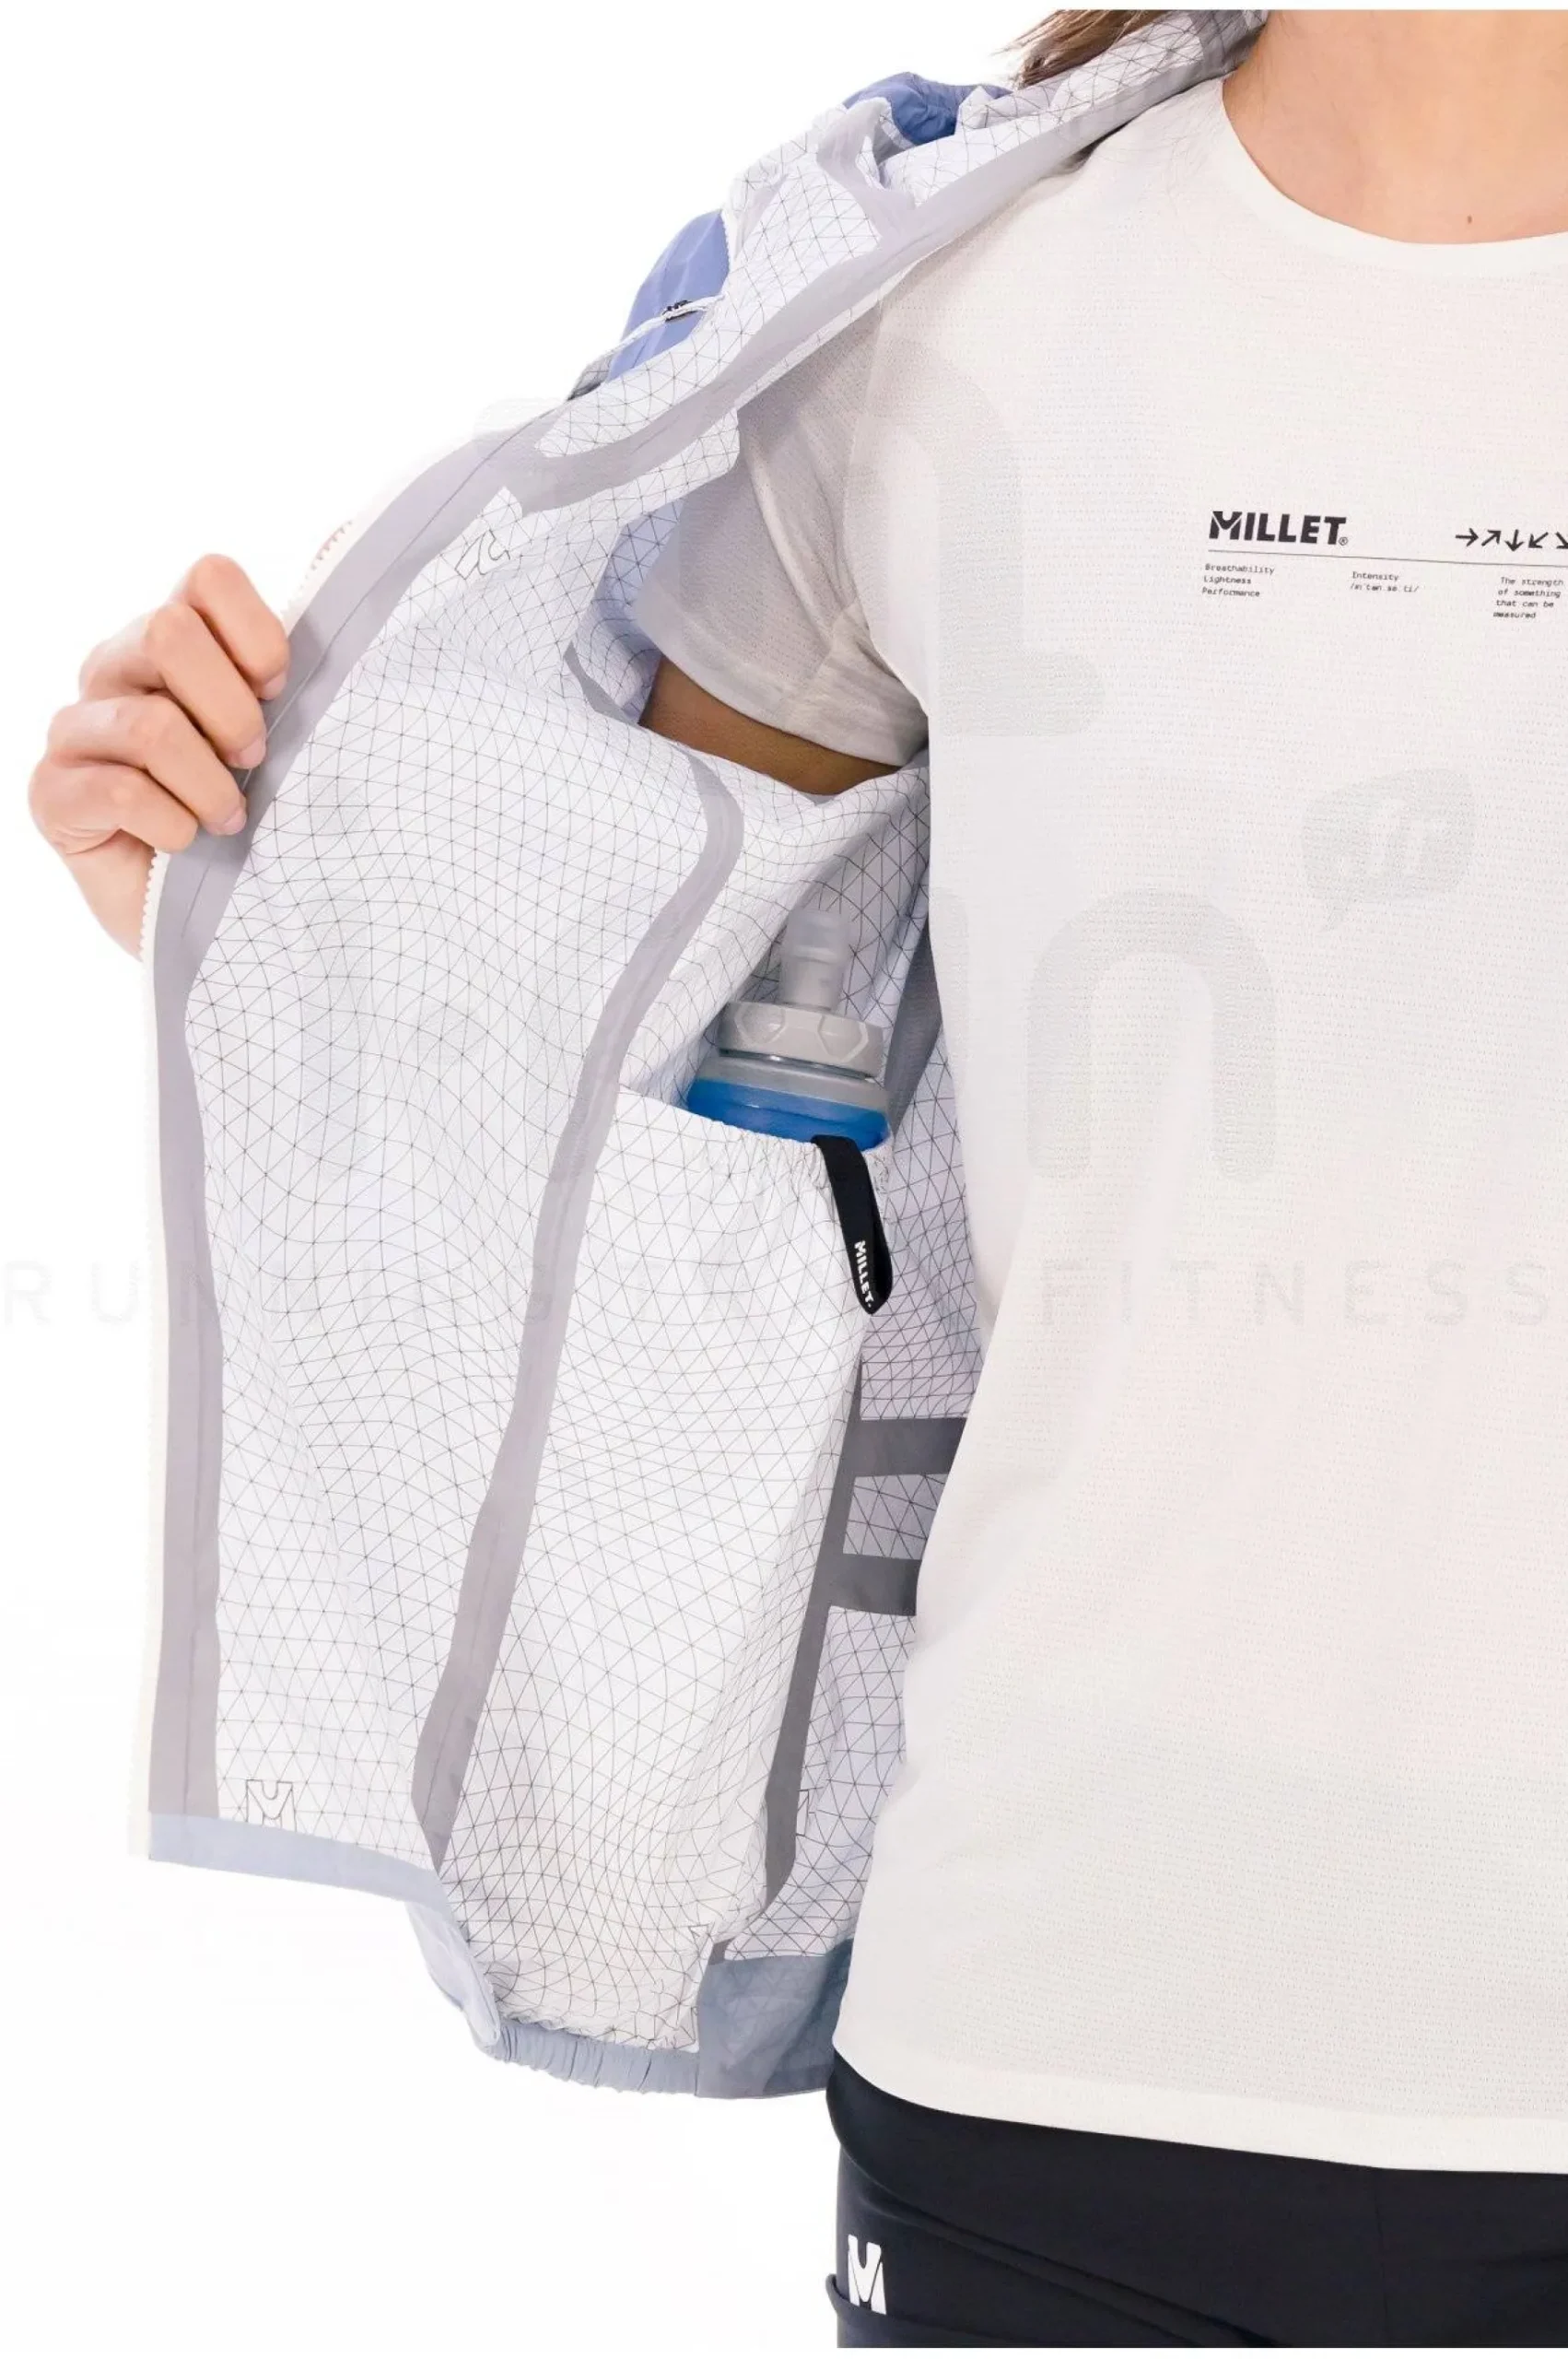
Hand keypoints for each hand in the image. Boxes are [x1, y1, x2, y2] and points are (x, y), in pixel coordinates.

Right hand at [29, 554, 289, 953]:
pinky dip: (172, 826)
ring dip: (210, 786)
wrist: (229, 919)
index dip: (256, 632)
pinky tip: (187, 846)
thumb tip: (341, 541)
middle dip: (232, 711)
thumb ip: (313, 649)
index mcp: (179, 637)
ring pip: (151, 725)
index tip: (282, 690)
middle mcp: (117, 667)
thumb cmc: (269, 817)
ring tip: (231, 819)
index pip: (208, 576)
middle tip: (257, 760)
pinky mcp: (53, 794)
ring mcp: (77, 728)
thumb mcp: (305, 734)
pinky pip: (115, 790)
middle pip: (168, 633)